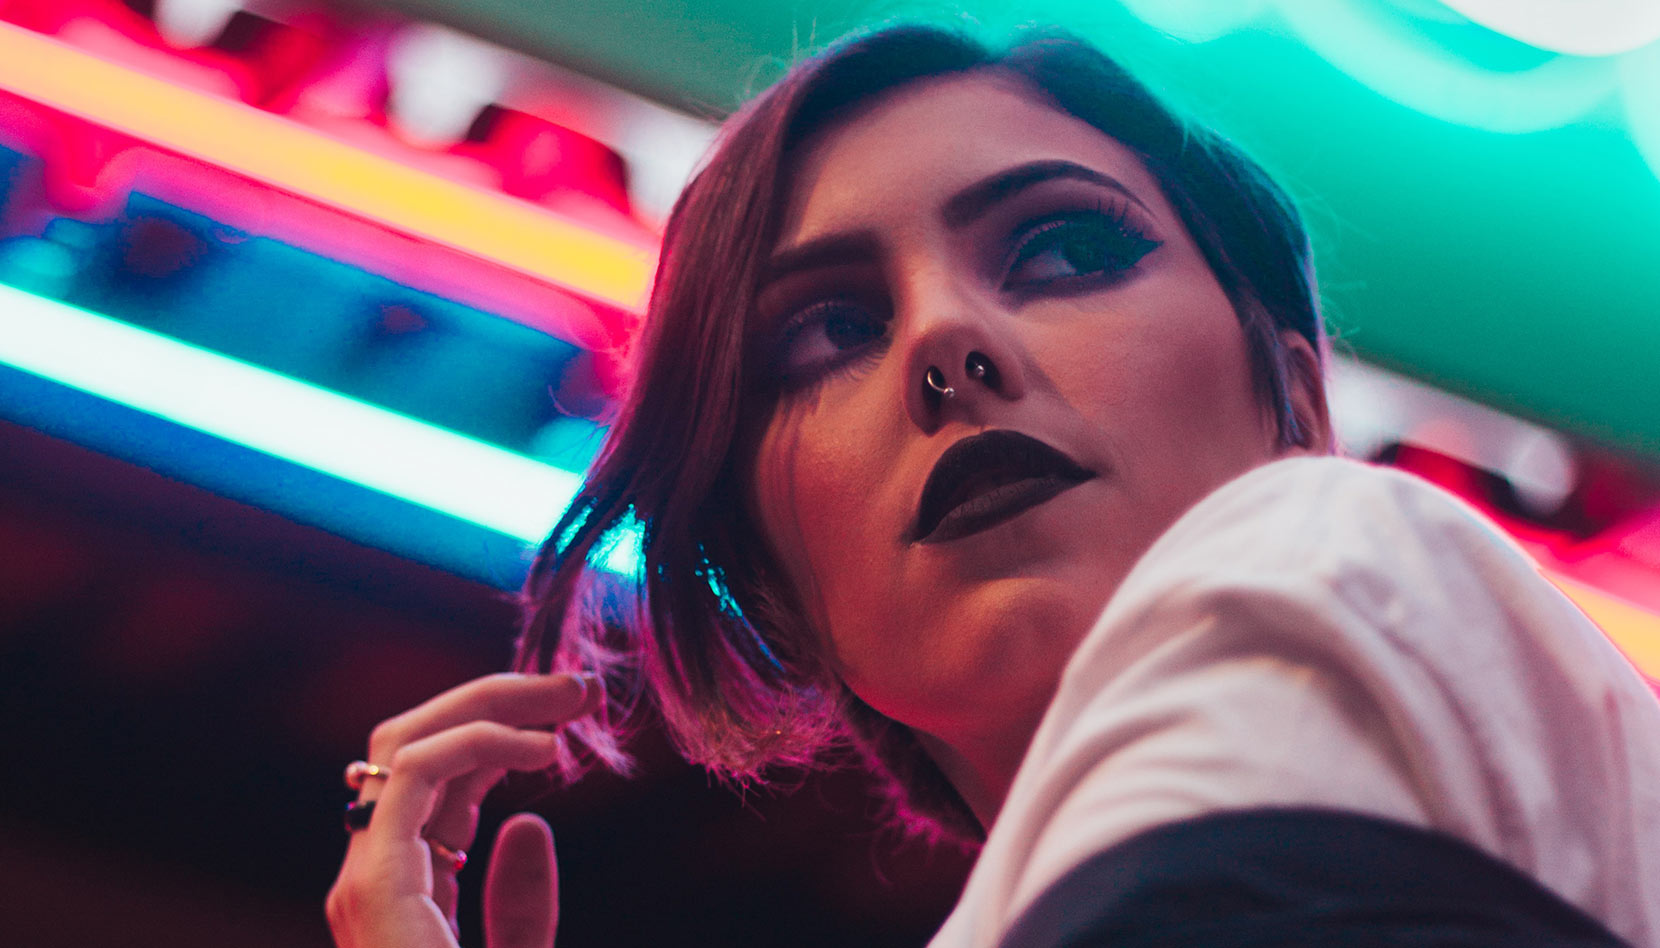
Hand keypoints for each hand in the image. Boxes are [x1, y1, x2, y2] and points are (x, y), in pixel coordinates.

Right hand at [326, 672, 599, 947]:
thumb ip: (522, 909)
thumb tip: (528, 824)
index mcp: (398, 895)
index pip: (438, 781)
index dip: (503, 734)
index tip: (573, 715)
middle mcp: (371, 880)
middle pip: (416, 746)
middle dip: (495, 701)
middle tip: (576, 686)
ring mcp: (364, 882)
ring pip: (408, 743)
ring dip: (493, 702)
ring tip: (569, 695)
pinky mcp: (373, 885)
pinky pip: (414, 773)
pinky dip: (479, 739)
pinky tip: (543, 746)